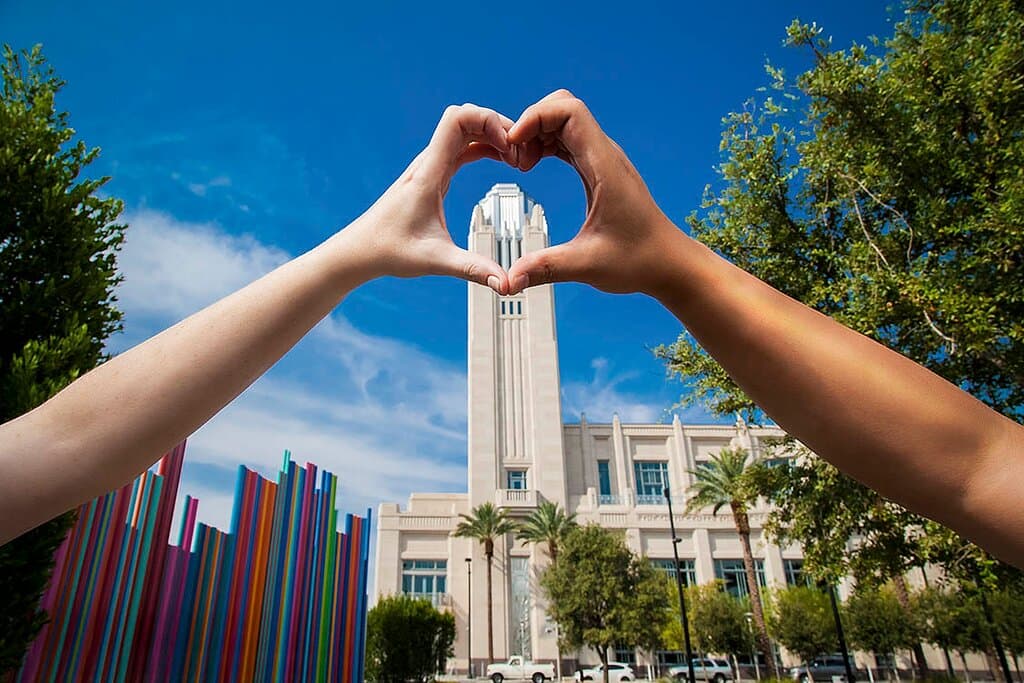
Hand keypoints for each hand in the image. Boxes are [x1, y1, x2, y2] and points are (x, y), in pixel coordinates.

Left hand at [351, 104, 513, 293]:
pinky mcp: (432, 176)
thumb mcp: (436, 261)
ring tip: (516, 158)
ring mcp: (430, 167)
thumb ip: (473, 270)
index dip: (487, 121)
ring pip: (464, 130)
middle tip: (521, 152)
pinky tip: (501, 160)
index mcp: (428, 173)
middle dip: (497, 125)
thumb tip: (507, 285)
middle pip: (465, 117)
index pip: (457, 120)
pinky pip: (462, 148)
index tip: (508, 146)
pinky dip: (484, 146)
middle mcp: (428, 163)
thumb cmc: (390, 251)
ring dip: (492, 134)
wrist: (360, 251)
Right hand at [504, 90, 682, 295]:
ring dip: (536, 134)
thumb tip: (507, 282)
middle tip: (514, 158)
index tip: (514, 145)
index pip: (569, 111)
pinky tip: (533, 168)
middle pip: (563, 107)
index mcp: (604, 167)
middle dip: (531, 122)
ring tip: (521, 166)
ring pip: (564, 121)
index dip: (536, 117)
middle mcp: (605, 156)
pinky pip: (568, 141)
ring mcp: (603, 160)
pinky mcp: (599, 170)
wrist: (668, 263)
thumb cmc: (638, 260)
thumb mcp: (587, 266)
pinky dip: (545, 145)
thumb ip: (545, 269)